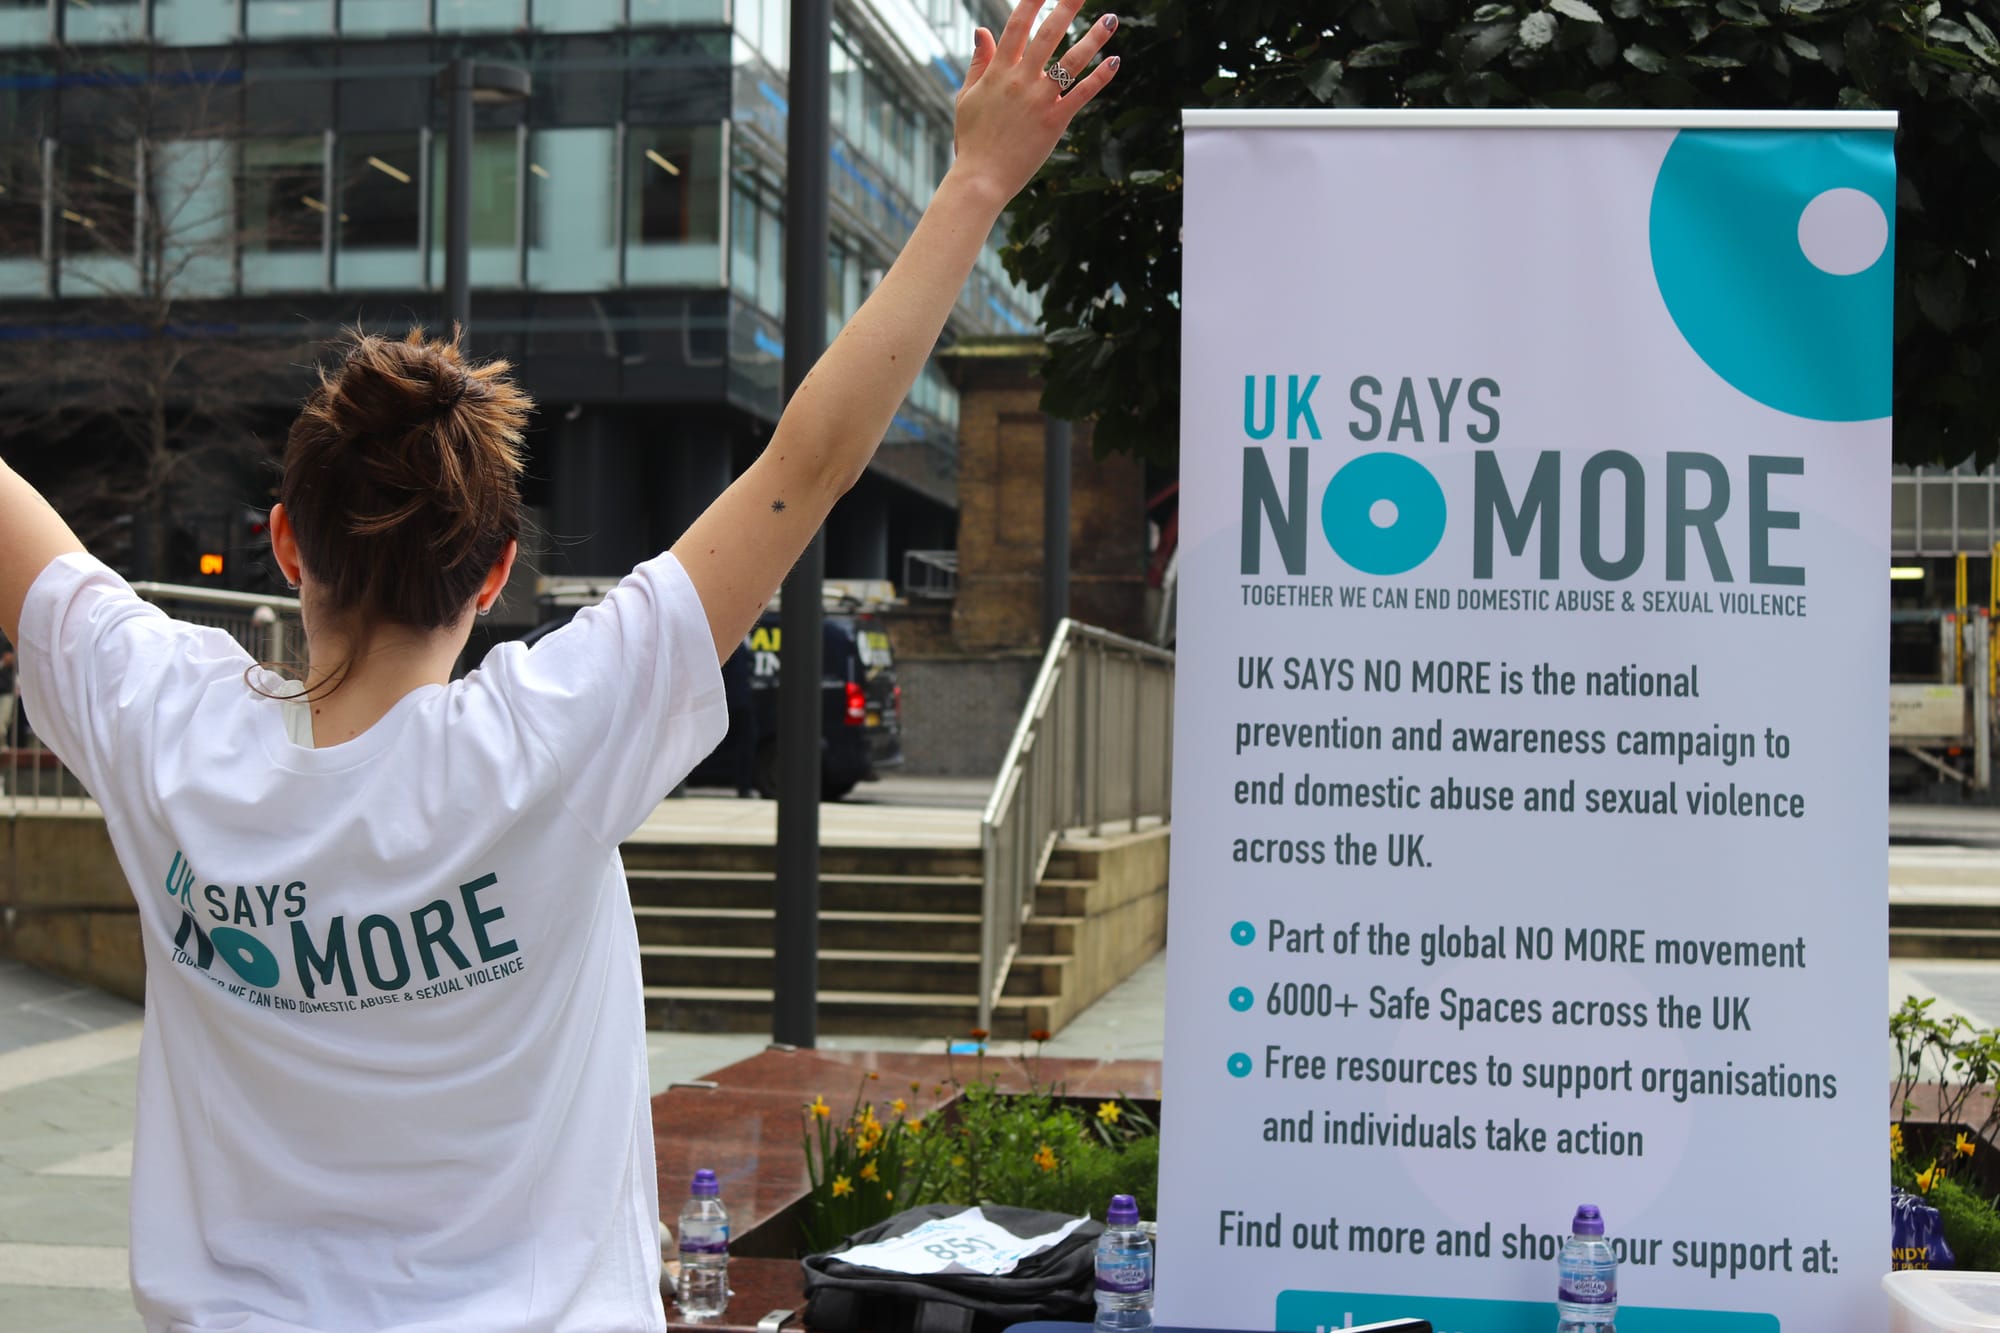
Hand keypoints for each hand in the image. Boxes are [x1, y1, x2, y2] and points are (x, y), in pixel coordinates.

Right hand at [951, 0, 1119, 203]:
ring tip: (1111, 18)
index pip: (1017, 26)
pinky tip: (1115, 61)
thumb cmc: (972, 139)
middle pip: (1048, 34)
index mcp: (998, 72)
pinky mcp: (1054, 120)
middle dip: (1067, 7)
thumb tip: (982, 31)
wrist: (980, 178)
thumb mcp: (967, 97)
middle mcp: (1020, 80)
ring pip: (1071, 61)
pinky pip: (1081, 94)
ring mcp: (1039, 100)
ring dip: (1094, 38)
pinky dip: (1100, 77)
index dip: (1033, 1)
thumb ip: (978, 62)